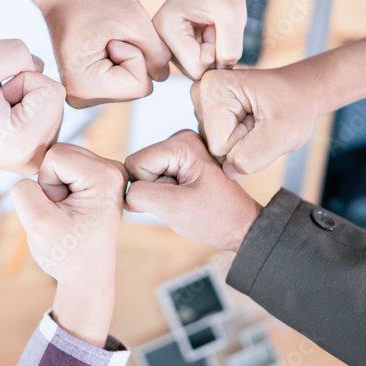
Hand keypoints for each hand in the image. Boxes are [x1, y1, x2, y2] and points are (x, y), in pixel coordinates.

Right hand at [0, 39, 63, 172]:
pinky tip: (2, 116)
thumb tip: (39, 66)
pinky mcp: (37, 151)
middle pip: (55, 98)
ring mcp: (39, 157)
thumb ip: (16, 53)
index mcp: (25, 143)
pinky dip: (27, 105)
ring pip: (51, 103)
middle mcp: (37, 157)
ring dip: (25, 96)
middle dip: (25, 89)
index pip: (54, 90)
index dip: (23, 80)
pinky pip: (47, 112)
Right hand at [10, 144, 127, 345]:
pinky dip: (60, 188)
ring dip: (55, 187)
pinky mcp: (100, 178)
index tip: (62, 212)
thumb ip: (24, 190)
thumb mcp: (37, 224)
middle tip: (65, 214)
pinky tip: (72, 210)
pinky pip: (64, 169)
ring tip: (69, 213)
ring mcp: (108, 173)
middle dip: (51, 184)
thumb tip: (30, 171)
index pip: (55, 156)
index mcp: (107, 176)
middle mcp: (114, 169)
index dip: (47, 185)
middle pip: (59, 153)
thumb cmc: (68, 255)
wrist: (86, 276)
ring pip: (59, 160)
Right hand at [19, 0, 170, 107]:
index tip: (114, 36)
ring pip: (132, 85)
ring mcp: (83, 95)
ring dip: (128, 58)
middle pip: (136, 89)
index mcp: (84, 86)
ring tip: (105, 39)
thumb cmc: (93, 2)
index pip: (141, 86)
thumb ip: (157, 52)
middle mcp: (80, 98)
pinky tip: (104, 45)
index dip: (137, 55)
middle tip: (109, 36)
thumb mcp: (134, 20)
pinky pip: (124, 80)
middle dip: (134, 58)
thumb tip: (163, 75)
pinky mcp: (89, 88)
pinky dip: (123, 60)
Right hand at [125, 131, 261, 251]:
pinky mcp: (181, 161)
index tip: (176, 196)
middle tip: (182, 199)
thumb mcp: (174, 208)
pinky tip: (185, 196)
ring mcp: (181, 150)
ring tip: (186, 198)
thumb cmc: (215, 217)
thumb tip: (125, 192)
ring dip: (160, 192)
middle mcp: (181, 139)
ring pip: (146, 173)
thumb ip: (140, 194)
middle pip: (140, 166)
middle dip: (154, 188)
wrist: (240, 226)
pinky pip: (155, 177)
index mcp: (182, 142)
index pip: (135, 162)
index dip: (148, 187)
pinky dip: (165, 192)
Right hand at [153, 0, 246, 78]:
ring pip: (196, 68)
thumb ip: (230, 49)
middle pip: (194, 71)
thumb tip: (221, 74)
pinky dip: (208, 48)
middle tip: (214, 24)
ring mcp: (163, 41)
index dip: (217, 51)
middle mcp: (157, 38)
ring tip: (210, 24)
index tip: (215, 24)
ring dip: (211, 50)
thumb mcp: (233, 15)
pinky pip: (195, 61)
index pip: (197, 68)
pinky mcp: (171, 43)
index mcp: (165, 28)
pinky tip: (206, 28)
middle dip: (213, 52)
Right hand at [191, 65, 319, 178]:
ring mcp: (203, 103)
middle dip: (243, 141)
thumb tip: (228, 172)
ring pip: (218, 147)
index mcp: (213, 87)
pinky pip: (220, 144)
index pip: (219, 146)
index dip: (246, 141)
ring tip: (258, 119)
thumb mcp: (284, 133)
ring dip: (243, 141)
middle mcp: (201, 92)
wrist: (302, 92)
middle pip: (215, 146)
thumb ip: (254, 156)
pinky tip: (251, 120)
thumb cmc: (295, 105)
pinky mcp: (210, 113)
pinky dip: (240, 139)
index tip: (262, 120)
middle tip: (262, 122)